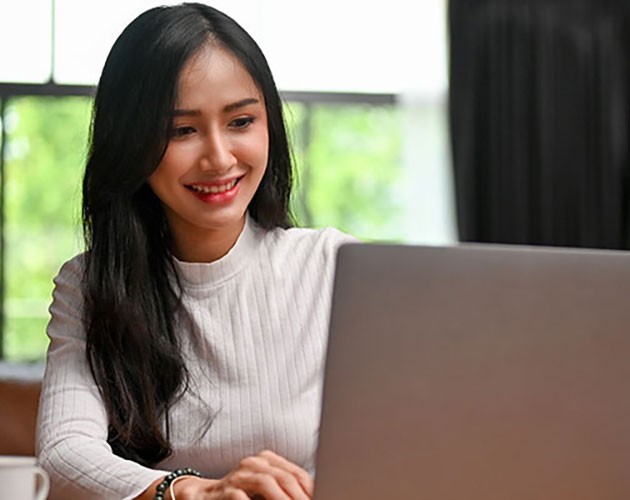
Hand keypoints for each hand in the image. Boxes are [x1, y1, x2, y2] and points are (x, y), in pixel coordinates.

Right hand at [171, 450, 313, 499]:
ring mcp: (236, 475)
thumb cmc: (238, 494)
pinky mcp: (220, 491)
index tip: (322, 497)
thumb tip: (312, 496)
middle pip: (283, 477)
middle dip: (299, 496)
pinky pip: (239, 497)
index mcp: (267, 461)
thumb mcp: (263, 490)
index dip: (309, 489)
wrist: (198, 497)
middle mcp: (252, 463)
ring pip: (265, 482)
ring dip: (281, 499)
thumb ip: (283, 492)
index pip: (295, 473)